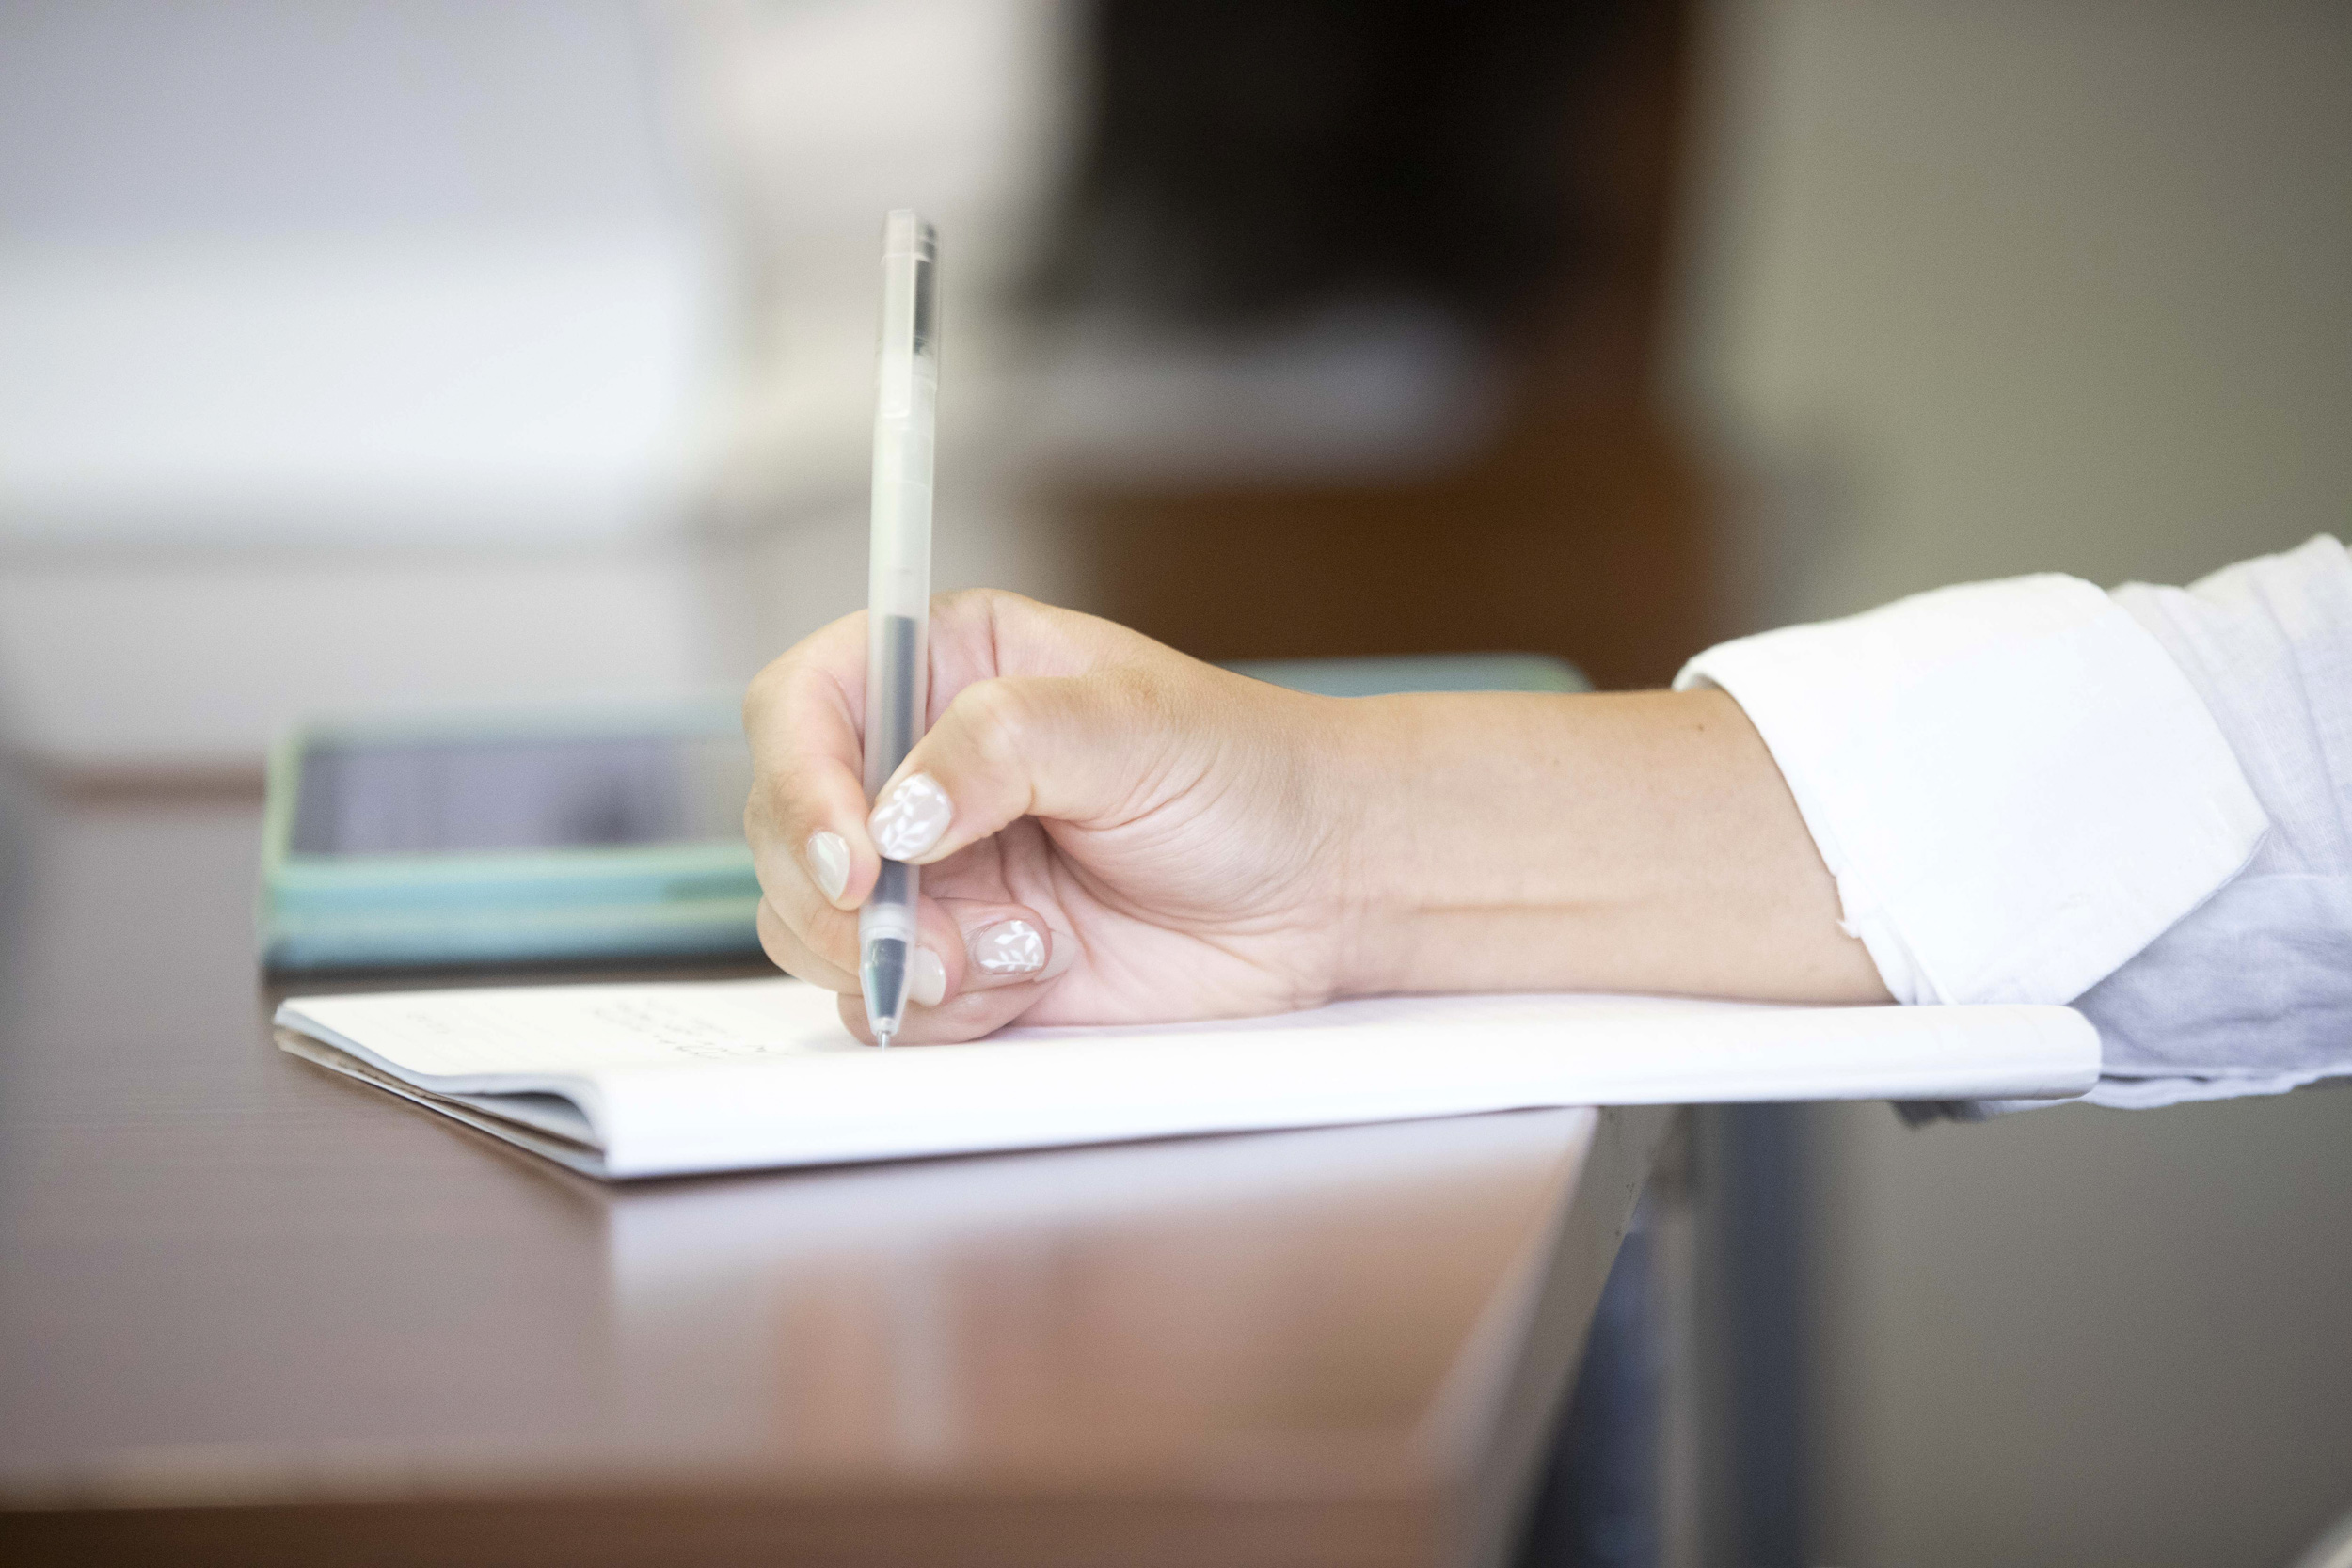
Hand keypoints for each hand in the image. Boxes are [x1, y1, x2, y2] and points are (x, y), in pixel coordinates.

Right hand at [743, 590, 1365, 1042]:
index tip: (855, 852)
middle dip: (843, 898)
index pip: (800, 707)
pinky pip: (885, 1001)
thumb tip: (898, 812)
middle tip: (929, 937)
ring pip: (816, 928)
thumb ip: (1000, 746)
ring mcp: (933, 872)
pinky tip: (1041, 973)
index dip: (800, 779)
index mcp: (943, 667)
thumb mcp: (1130, 725)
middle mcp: (918, 768)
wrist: (1324, 889)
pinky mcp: (961, 961)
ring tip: (1023, 948)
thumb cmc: (1246, 775)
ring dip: (900, 960)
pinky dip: (949, 1008)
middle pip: (787, 830)